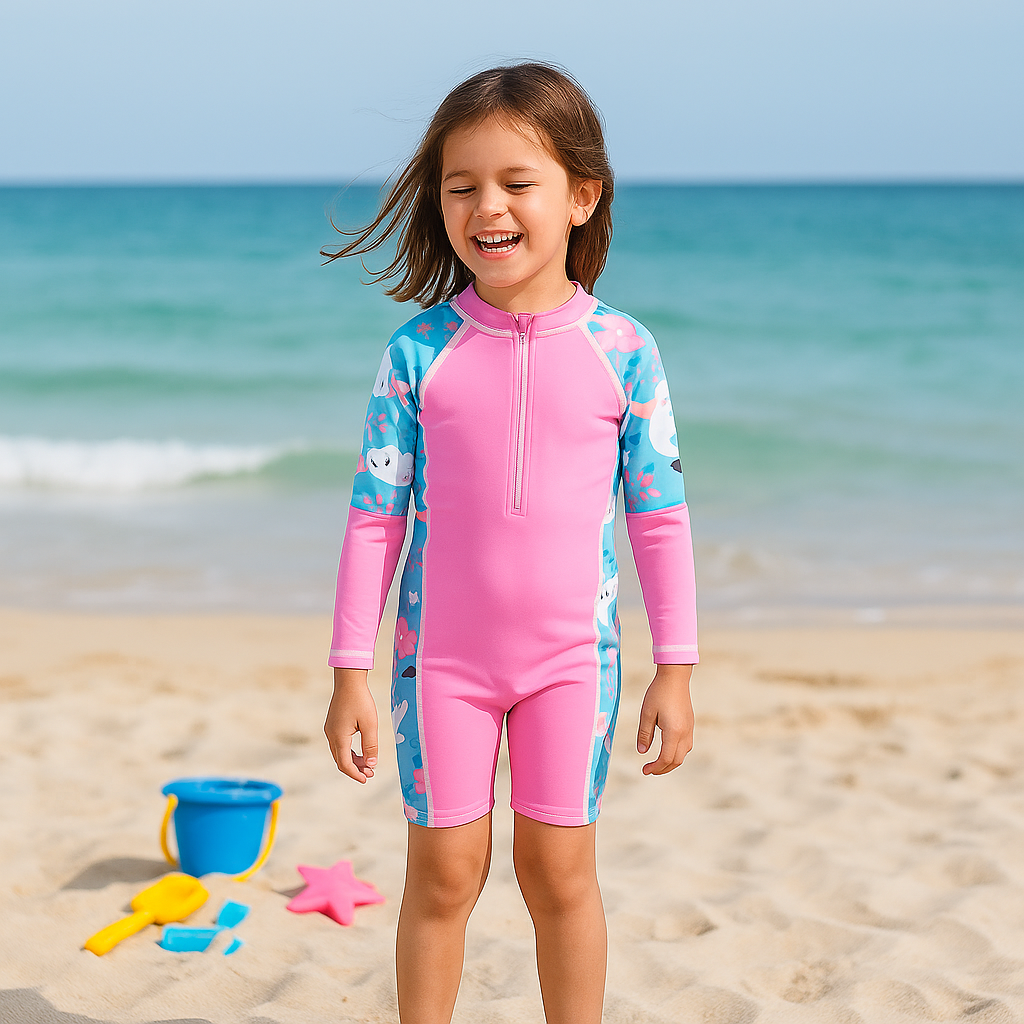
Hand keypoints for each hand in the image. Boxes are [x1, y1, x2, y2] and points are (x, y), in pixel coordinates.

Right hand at [324, 668, 378, 783]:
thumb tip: (371, 764)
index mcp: (339, 736)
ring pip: (339, 752)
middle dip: (355, 769)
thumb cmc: (360, 700)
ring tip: (368, 764)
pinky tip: (361, 753)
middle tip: (371, 773)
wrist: (349, 680)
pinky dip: (349, 752)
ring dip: (352, 761)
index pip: (344, 764)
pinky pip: (339, 744)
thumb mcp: (370, 724)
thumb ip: (371, 745)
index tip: (367, 779)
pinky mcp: (333, 724)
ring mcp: (330, 729)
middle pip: (340, 760)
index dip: (355, 774)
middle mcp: (331, 735)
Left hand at [636, 664, 693, 774]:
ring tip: (656, 762)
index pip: (666, 758)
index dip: (655, 767)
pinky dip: (676, 753)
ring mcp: (690, 728)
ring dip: (670, 762)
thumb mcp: (646, 713)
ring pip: (683, 754)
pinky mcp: (690, 724)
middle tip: (649, 770)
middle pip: (676, 760)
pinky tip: (666, 749)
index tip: (644, 770)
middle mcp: (685, 733)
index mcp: (674, 731)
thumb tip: (642, 752)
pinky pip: (686, 745)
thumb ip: (644, 734)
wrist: (675, 676)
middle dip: (663, 768)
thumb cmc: (658, 693)